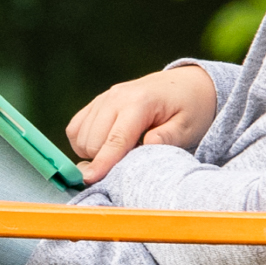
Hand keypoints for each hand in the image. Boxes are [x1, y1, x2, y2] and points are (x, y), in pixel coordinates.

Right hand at [64, 64, 218, 177]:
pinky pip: (75, 128)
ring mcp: (104, 98)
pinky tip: (105, 146)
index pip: (116, 139)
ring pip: (81, 136)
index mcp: (140, 102)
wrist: (185, 85)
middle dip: (105, 160)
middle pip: (93, 141)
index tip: (90, 180)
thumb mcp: (189, 126)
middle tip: (132, 161)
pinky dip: (83, 142)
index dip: (103, 162)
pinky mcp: (96, 102)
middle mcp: (116, 96)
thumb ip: (169, 137)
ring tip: (124, 152)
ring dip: (94, 152)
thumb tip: (148, 146)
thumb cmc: (190, 108)